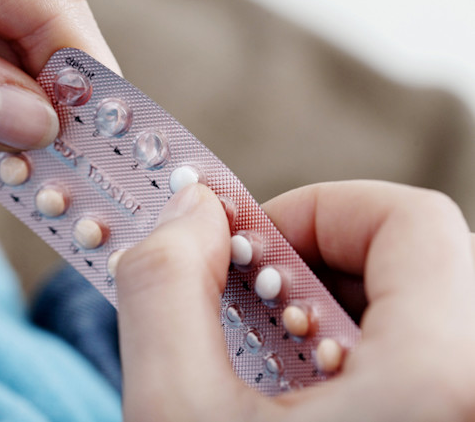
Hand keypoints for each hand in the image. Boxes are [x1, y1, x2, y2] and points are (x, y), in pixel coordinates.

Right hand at [116, 181, 474, 420]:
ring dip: (336, 311)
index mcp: (443, 380)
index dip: (318, 209)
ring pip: (426, 310)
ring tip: (274, 357)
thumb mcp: (175, 412)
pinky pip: (429, 357)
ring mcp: (468, 410)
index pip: (411, 220)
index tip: (250, 245)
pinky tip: (307, 393)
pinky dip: (362, 352)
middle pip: (419, 262)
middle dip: (317, 264)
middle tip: (252, 302)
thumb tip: (191, 212)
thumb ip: (167, 287)